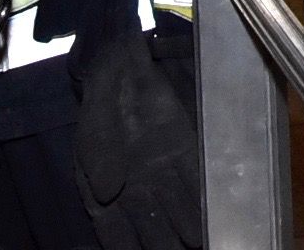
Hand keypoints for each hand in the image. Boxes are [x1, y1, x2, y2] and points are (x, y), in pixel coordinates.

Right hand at [72, 30, 202, 249]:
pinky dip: (202, 199)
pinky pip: (195, 180)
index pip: (114, 233)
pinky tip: (211, 216)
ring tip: (199, 245)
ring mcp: (161, 174)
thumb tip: (106, 194)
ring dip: (188, 230)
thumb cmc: (100, 107)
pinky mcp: (182, 153)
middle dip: (164, 246)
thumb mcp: (91, 132)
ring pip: (178, 210)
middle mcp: (136, 191)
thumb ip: (98, 160)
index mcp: (105, 193)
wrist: (121, 71)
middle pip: (152, 229)